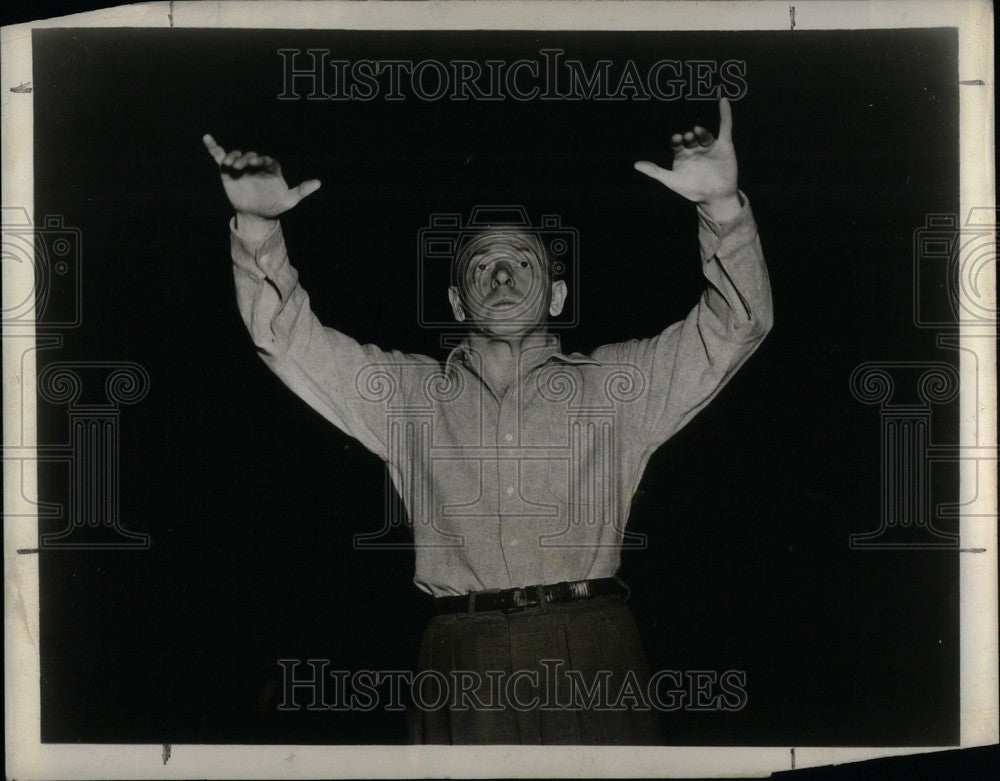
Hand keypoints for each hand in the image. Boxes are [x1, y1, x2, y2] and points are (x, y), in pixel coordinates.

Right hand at [203, 134, 320, 234]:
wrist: (257, 215)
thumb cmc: (275, 205)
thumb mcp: (289, 200)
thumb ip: (302, 191)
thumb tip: (319, 183)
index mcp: (270, 168)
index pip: (267, 161)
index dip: (263, 160)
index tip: (259, 162)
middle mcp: (256, 164)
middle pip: (250, 157)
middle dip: (247, 159)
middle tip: (246, 163)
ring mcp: (242, 166)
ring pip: (236, 157)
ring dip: (234, 158)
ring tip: (233, 164)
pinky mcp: (228, 171)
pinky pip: (220, 157)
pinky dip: (213, 148)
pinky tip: (207, 138)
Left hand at [634, 98, 739, 220]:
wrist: (715, 197)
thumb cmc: (692, 190)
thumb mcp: (671, 180)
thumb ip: (655, 171)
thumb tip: (636, 165)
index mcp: (682, 155)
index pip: (677, 144)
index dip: (676, 140)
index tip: (676, 138)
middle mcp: (695, 149)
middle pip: (691, 139)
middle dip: (689, 137)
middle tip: (688, 136)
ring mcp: (709, 147)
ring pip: (705, 135)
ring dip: (701, 133)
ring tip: (697, 131)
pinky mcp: (724, 145)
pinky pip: (725, 127)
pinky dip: (725, 114)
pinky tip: (723, 101)